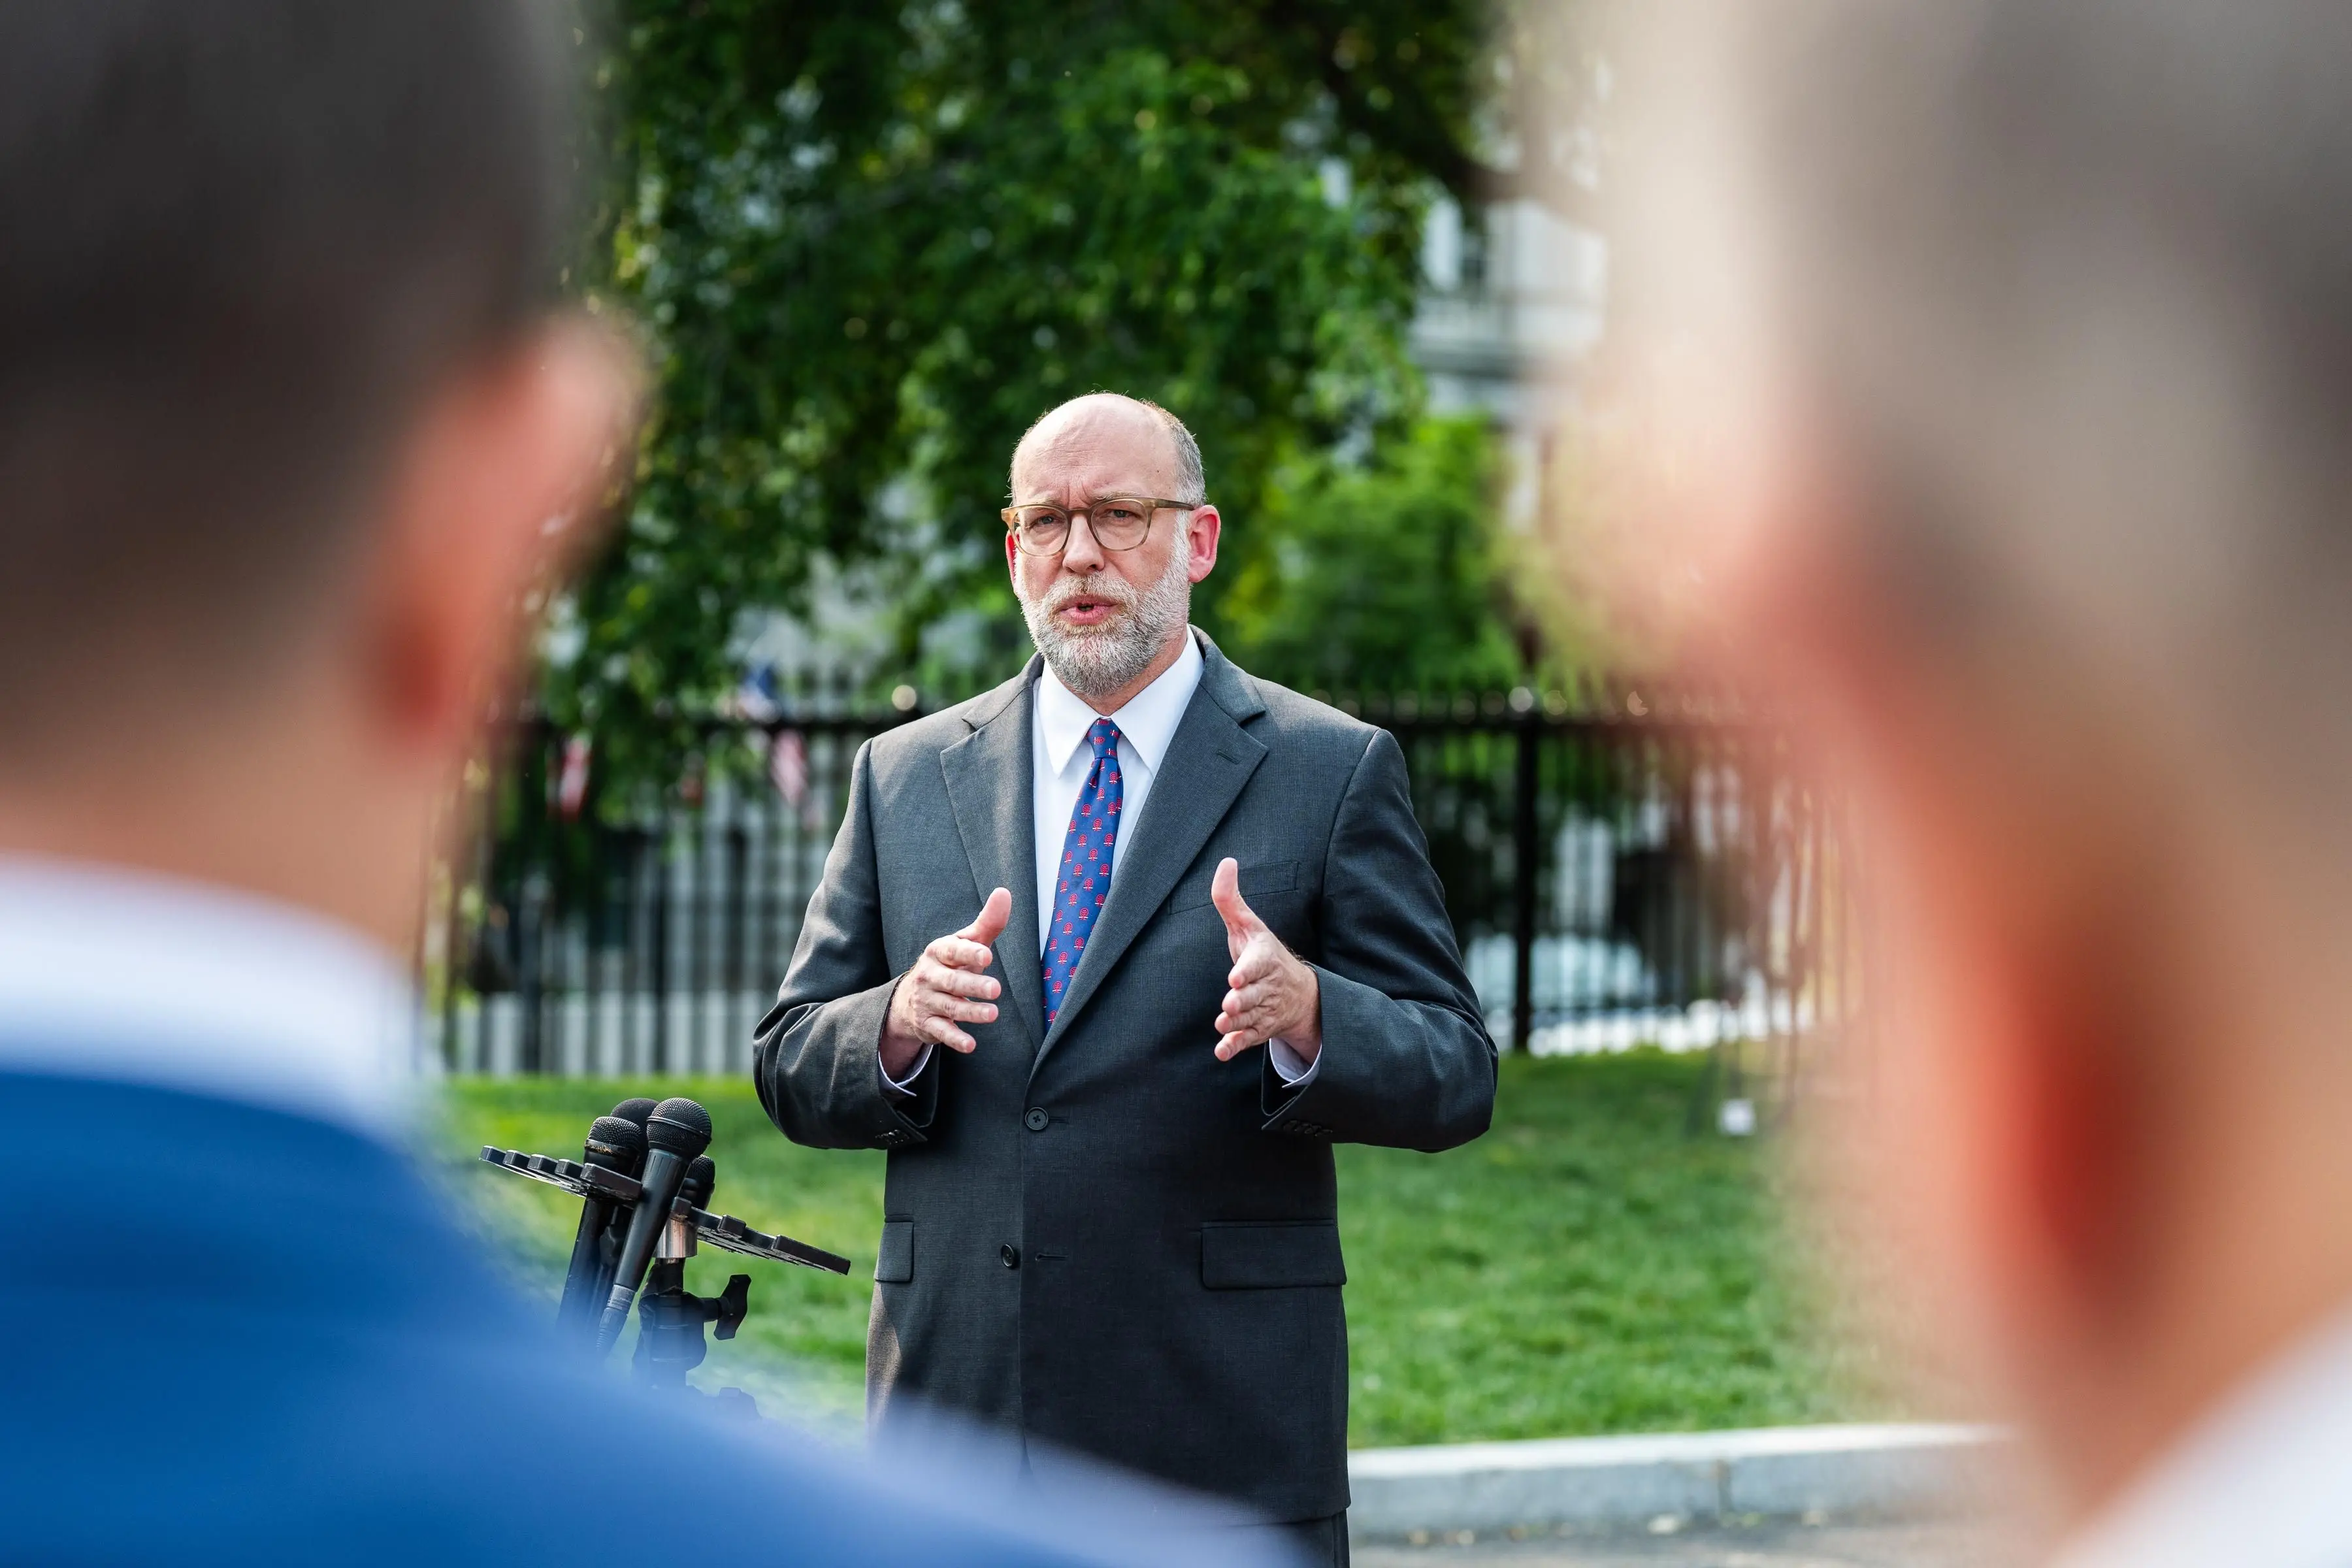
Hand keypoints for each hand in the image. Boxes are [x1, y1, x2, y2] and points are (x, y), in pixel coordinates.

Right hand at [881, 887, 1009, 1077]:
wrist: (911, 999)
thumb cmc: (950, 965)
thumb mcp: (965, 944)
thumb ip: (987, 923)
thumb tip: (1004, 892)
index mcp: (939, 952)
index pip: (953, 950)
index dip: (968, 952)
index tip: (986, 955)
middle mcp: (930, 975)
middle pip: (952, 981)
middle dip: (973, 986)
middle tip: (996, 989)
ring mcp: (927, 1001)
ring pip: (949, 1007)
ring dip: (970, 1012)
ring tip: (993, 1013)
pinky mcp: (928, 1024)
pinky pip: (942, 1032)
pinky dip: (955, 1039)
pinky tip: (970, 1045)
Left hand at [1210, 857, 1320, 1063]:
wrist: (1296, 993)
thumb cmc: (1262, 953)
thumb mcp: (1248, 925)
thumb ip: (1231, 899)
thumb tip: (1227, 862)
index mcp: (1265, 958)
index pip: (1258, 964)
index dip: (1247, 971)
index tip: (1235, 977)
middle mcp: (1266, 985)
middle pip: (1253, 994)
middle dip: (1242, 1000)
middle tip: (1230, 1003)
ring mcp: (1263, 1009)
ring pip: (1250, 1017)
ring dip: (1237, 1022)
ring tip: (1224, 1023)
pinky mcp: (1258, 1029)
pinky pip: (1248, 1039)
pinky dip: (1236, 1046)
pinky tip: (1222, 1050)